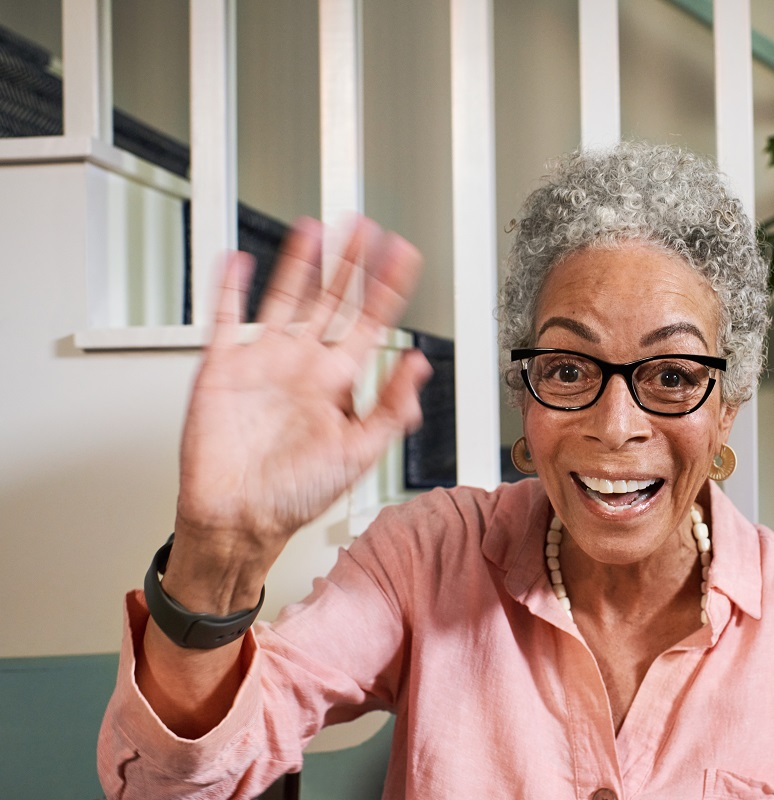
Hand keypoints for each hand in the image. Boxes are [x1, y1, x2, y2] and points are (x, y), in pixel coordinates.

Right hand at [168, 217, 430, 607]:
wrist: (238, 520)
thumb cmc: (298, 495)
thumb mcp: (359, 452)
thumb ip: (390, 407)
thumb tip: (419, 364)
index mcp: (338, 382)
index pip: (370, 322)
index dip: (387, 288)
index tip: (404, 255)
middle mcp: (305, 366)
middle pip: (332, 300)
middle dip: (349, 263)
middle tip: (364, 227)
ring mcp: (264, 362)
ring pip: (285, 298)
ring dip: (299, 264)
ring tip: (314, 228)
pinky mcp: (224, 368)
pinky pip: (227, 318)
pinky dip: (232, 288)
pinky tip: (241, 260)